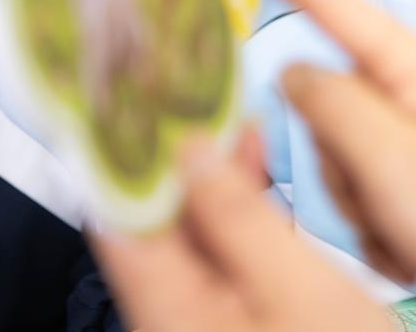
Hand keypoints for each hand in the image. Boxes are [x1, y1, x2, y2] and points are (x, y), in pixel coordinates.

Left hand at [90, 132, 396, 331]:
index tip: (155, 105)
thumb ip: (237, 216)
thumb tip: (188, 150)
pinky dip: (245, 217)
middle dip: (186, 161)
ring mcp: (207, 318)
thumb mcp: (295, 284)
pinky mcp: (240, 320)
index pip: (120, 217)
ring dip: (219, 183)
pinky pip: (227, 256)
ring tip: (250, 133)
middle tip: (215, 108)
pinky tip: (270, 187)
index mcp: (169, 307)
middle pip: (160, 222)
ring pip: (197, 236)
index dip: (133, 156)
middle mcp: (176, 313)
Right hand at [214, 0, 415, 331]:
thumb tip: (291, 70)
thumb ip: (328, 102)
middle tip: (375, 203)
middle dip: (334, 162)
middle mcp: (415, 81)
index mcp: (412, 61)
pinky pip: (366, 180)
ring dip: (358, 201)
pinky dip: (377, 220)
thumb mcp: (388, 158)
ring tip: (403, 233)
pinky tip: (411, 246)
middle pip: (323, 97)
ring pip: (339, 147)